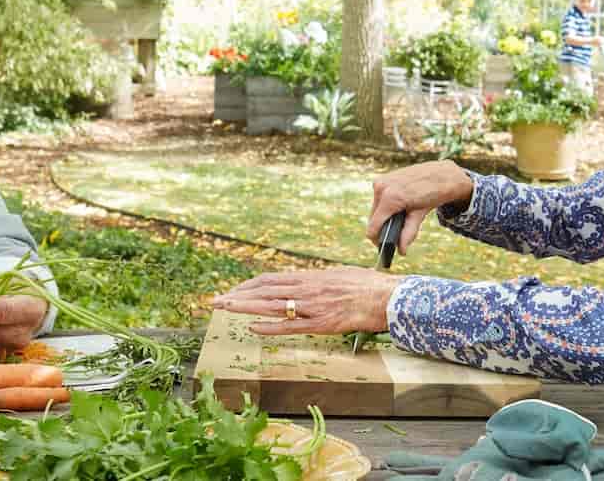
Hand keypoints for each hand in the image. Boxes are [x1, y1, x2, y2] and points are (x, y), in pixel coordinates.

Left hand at [211, 267, 403, 335]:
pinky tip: (252, 328)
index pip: (271, 279)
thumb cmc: (367, 286)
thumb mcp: (339, 274)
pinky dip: (269, 326)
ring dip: (245, 307)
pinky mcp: (320, 323)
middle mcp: (307, 289)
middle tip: (216, 301)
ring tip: (224, 309)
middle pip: (264, 290)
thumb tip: (309, 280)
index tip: (233, 291)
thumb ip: (320, 279)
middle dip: (238, 296)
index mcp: (310, 277)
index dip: (249, 285)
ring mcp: (312, 306)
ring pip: (271, 305)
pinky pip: (290, 326)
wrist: (386, 297)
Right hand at [369, 160, 473, 255]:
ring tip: (401, 215)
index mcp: (390, 198)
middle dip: (383, 227)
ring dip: (385, 215)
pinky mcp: (384, 178)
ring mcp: (381, 181)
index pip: (373, 225)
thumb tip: (401, 250)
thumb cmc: (434, 192)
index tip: (383, 246)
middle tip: (397, 232)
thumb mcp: (420, 214)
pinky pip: (380, 197)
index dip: (377, 239)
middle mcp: (382, 187)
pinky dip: (387, 205)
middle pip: (373, 217)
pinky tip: (400, 204)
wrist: (442, 173)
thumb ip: (408, 233)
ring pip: (376, 207)